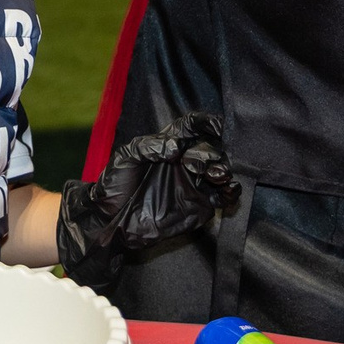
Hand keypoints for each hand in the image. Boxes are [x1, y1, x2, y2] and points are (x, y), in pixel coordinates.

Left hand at [55, 111, 240, 282]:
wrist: (112, 220)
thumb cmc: (116, 183)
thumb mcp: (126, 157)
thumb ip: (149, 147)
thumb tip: (176, 146)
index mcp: (168, 145)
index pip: (192, 127)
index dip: (206, 123)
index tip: (217, 126)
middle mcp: (185, 161)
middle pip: (209, 148)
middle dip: (211, 152)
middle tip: (199, 165)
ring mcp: (194, 182)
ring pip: (220, 170)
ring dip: (223, 170)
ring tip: (217, 175)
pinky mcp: (200, 205)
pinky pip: (223, 196)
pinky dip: (232, 192)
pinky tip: (230, 190)